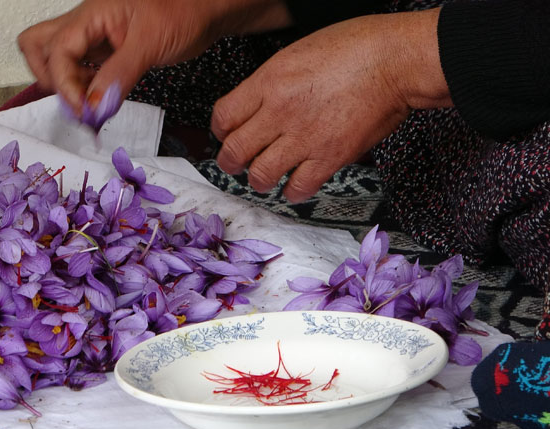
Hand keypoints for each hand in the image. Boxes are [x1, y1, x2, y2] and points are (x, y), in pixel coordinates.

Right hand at [18, 0, 291, 115]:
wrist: (207, 10)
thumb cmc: (184, 11)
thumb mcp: (150, 44)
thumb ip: (118, 76)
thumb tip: (94, 106)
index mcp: (91, 16)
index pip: (57, 52)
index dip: (64, 85)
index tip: (83, 111)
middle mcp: (86, 24)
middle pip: (39, 47)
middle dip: (50, 79)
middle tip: (77, 104)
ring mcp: (94, 37)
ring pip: (56, 58)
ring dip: (64, 85)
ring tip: (89, 105)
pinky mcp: (106, 51)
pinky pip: (80, 69)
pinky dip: (83, 88)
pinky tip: (99, 101)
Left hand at [212, 8, 451, 202]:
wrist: (396, 60)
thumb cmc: (356, 47)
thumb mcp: (297, 53)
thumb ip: (272, 82)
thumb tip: (257, 105)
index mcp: (270, 81)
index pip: (223, 117)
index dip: (220, 131)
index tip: (226, 135)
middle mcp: (281, 111)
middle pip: (235, 151)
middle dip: (230, 162)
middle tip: (236, 164)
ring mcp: (305, 137)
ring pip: (260, 175)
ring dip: (259, 180)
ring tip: (265, 176)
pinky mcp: (330, 157)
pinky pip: (298, 188)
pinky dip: (293, 192)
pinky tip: (295, 185)